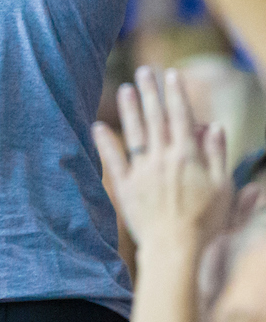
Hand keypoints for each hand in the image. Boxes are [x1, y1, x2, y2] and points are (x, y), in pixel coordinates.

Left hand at [93, 66, 231, 249]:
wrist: (176, 249)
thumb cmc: (206, 224)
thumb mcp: (224, 189)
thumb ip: (218, 156)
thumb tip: (214, 127)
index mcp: (188, 156)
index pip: (182, 117)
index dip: (176, 94)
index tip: (171, 75)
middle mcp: (163, 158)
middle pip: (156, 118)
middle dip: (151, 93)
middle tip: (144, 71)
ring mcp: (143, 170)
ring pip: (135, 132)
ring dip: (129, 109)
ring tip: (124, 88)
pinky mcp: (126, 186)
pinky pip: (114, 160)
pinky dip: (105, 142)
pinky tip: (97, 126)